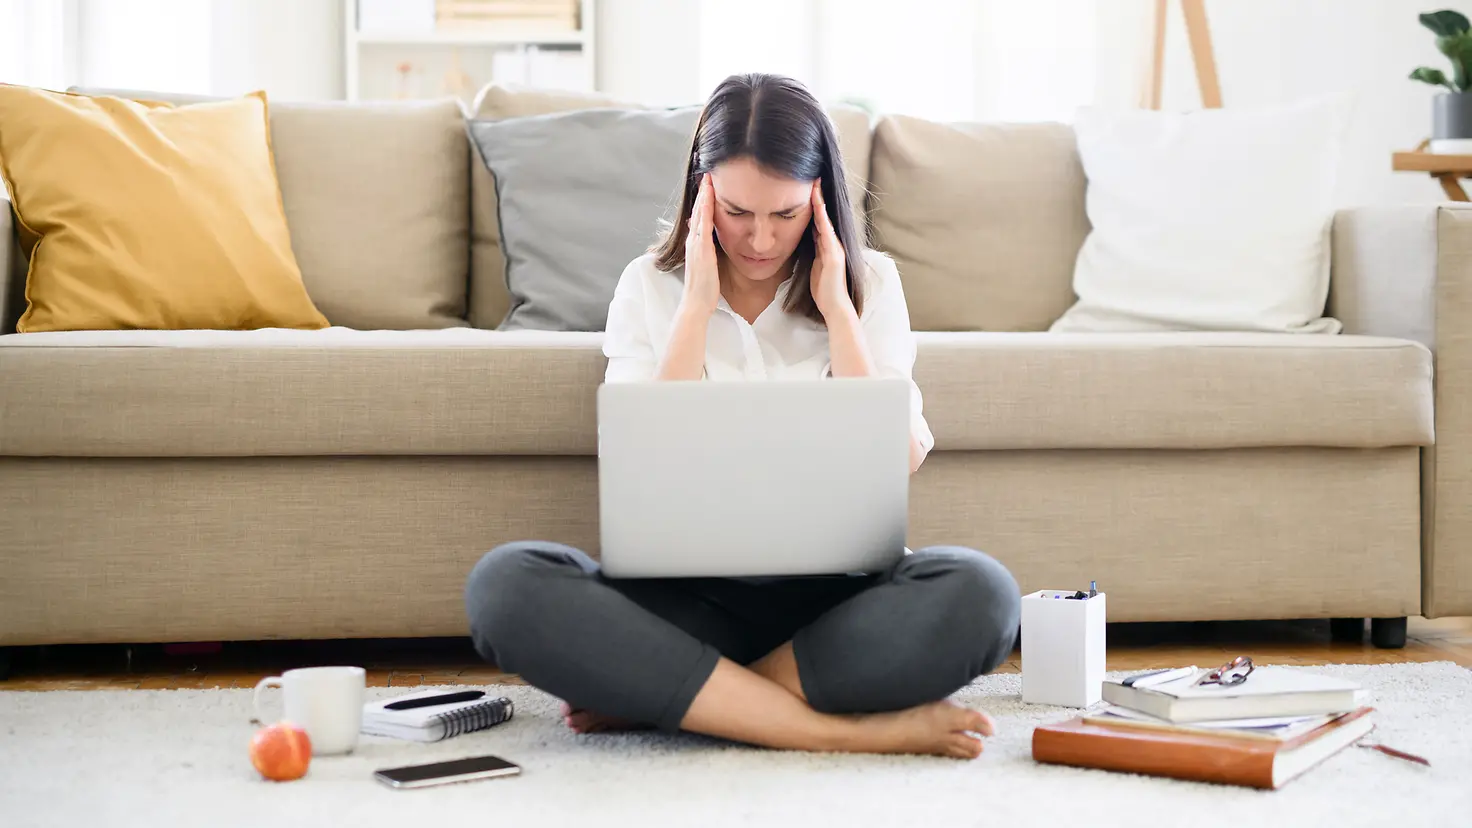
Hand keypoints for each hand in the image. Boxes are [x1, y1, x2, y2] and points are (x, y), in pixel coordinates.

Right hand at [682, 173, 719, 316]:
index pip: (699, 217)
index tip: (710, 184)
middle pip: (698, 210)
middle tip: (709, 173)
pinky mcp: (702, 249)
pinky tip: (710, 196)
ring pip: (699, 213)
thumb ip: (706, 252)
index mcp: (695, 244)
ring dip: (704, 195)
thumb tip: (707, 241)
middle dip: (703, 192)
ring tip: (709, 177)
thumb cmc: (704, 289)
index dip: (703, 200)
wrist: (695, 304)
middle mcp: (693, 241)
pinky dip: (706, 208)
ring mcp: (696, 244)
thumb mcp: (705, 265)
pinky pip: (704, 224)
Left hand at [809, 180, 850, 318]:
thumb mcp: (815, 265)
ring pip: (825, 220)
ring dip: (819, 202)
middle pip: (823, 215)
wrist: (835, 306)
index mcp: (827, 246)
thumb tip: (806, 238)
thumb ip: (813, 251)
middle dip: (818, 196)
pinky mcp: (833, 255)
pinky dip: (822, 218)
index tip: (808, 188)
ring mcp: (835, 248)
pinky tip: (817, 206)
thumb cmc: (823, 290)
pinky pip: (826, 232)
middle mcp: (833, 243)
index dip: (813, 204)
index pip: (819, 220)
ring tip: (815, 184)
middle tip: (813, 177)